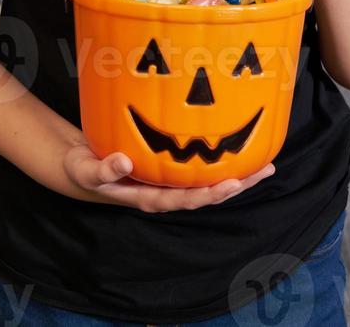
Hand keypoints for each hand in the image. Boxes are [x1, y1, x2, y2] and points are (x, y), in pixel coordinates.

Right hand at [62, 139, 274, 212]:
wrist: (82, 166)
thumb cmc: (86, 169)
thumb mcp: (87, 170)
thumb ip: (105, 169)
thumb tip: (124, 161)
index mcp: (148, 196)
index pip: (184, 199)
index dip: (208, 194)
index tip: (230, 185)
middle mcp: (165, 191)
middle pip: (205, 194)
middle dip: (235, 185)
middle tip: (263, 171)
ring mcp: (169, 181)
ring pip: (208, 183)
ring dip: (237, 175)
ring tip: (267, 165)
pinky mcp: (170, 169)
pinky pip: (200, 169)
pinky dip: (220, 160)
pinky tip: (241, 149)